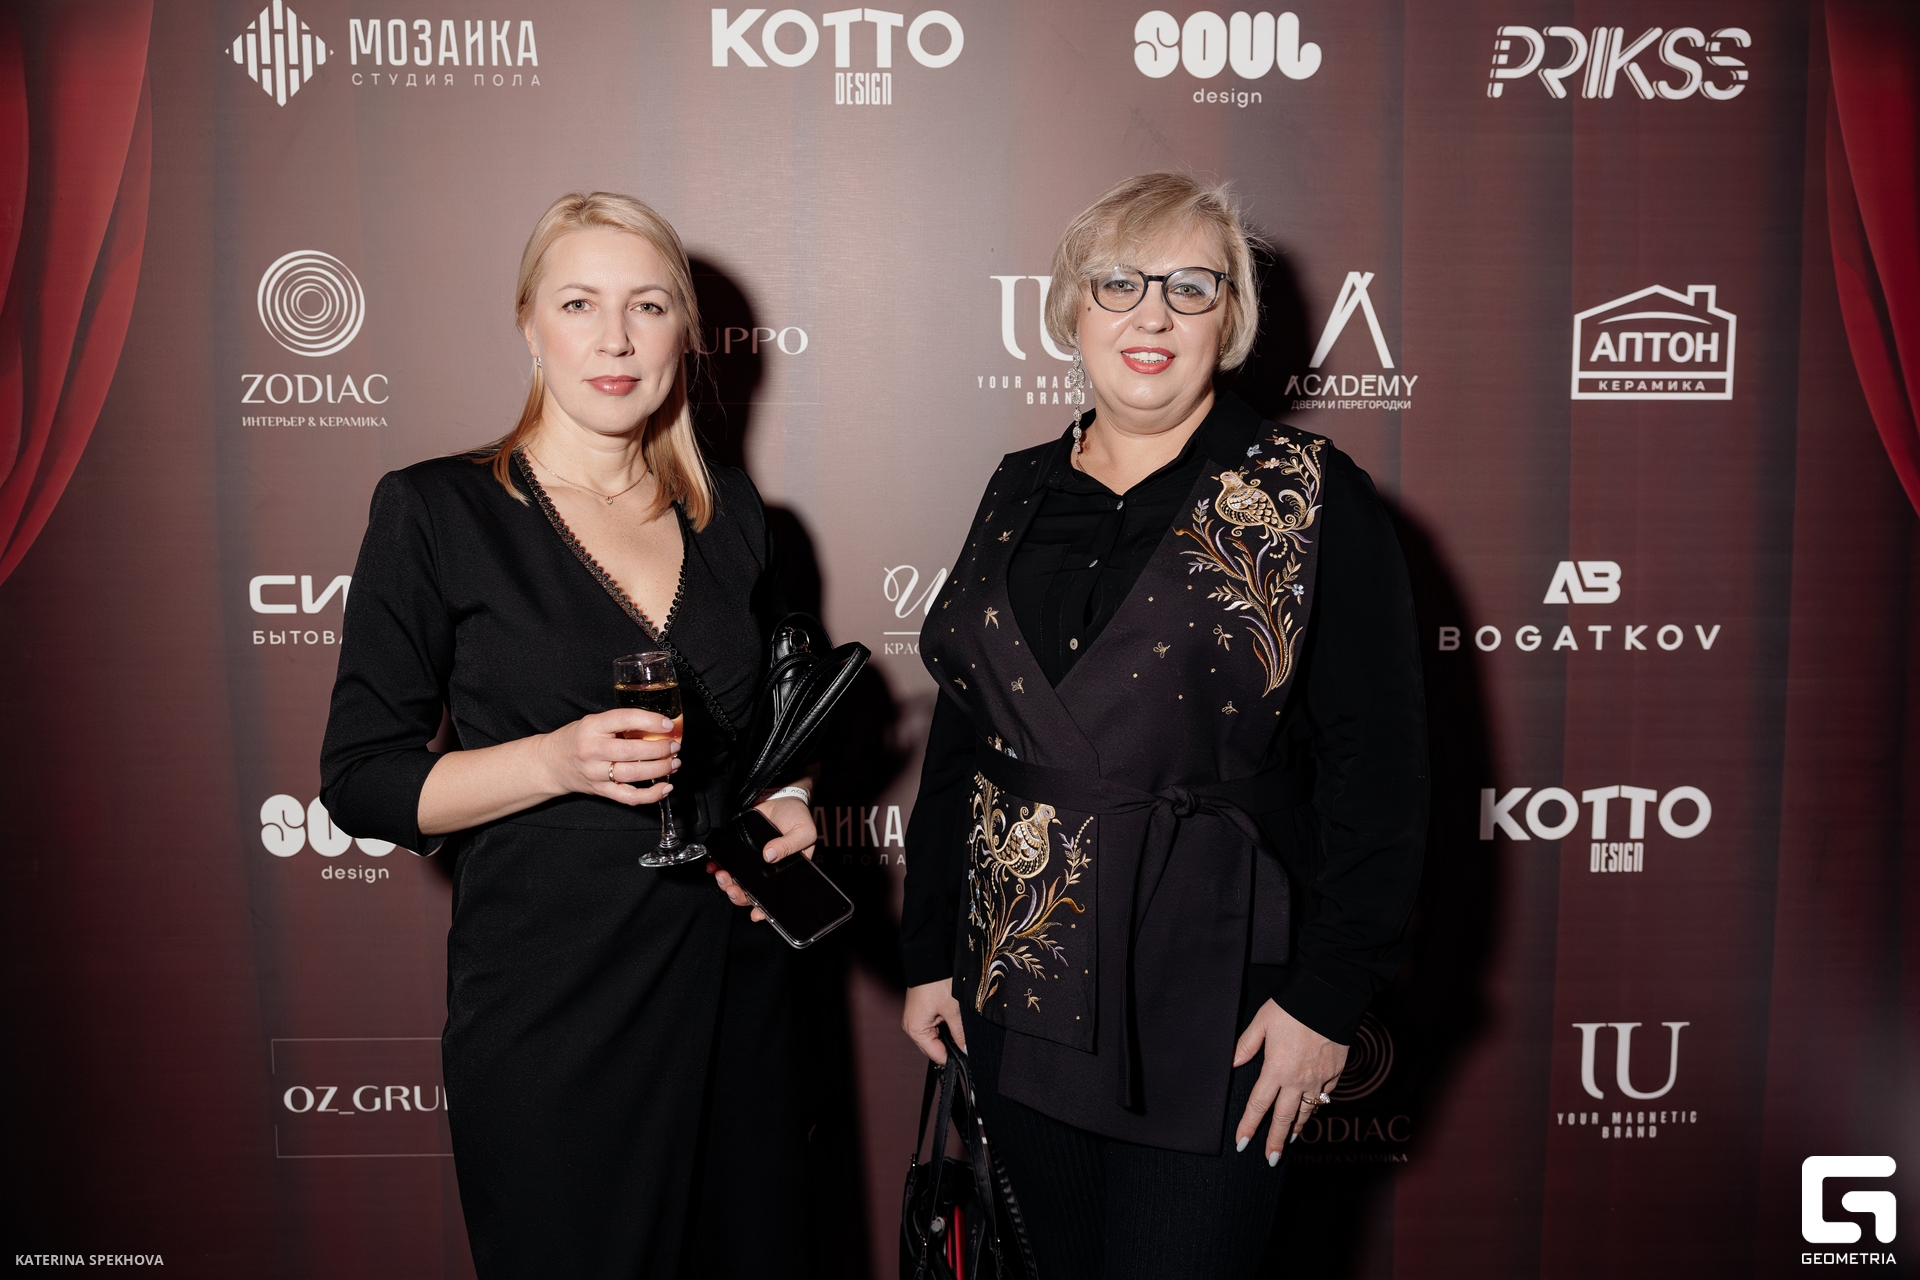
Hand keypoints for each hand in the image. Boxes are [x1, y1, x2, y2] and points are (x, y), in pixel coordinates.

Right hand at [534, 709, 680, 805]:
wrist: (549, 763)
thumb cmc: (576, 739)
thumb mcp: (594, 723)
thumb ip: (620, 724)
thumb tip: (657, 727)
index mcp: (592, 726)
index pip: (624, 719)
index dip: (650, 721)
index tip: (668, 724)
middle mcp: (592, 749)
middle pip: (632, 751)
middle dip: (660, 749)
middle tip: (674, 746)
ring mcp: (596, 773)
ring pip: (634, 774)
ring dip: (660, 769)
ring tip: (674, 763)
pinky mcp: (601, 791)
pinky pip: (629, 796)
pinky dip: (651, 795)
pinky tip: (665, 787)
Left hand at [709, 795, 817, 922]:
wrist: (780, 795)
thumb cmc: (797, 815)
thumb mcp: (804, 830)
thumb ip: (790, 844)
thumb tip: (770, 855)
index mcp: (787, 872)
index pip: (775, 897)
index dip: (765, 909)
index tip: (756, 913)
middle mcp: (768, 871)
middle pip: (752, 893)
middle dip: (740, 896)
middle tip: (734, 889)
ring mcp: (752, 863)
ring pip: (737, 882)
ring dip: (727, 884)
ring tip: (722, 877)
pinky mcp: (739, 851)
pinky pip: (728, 864)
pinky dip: (718, 868)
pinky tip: (714, 867)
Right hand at [902, 978, 966, 1065]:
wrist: (929, 958)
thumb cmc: (937, 981)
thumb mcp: (953, 1010)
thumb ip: (960, 1034)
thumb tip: (967, 1051)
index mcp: (916, 1030)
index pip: (936, 1055)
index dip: (953, 1057)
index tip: (969, 1055)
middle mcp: (911, 1027)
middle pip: (934, 1048)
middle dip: (950, 1046)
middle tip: (966, 1039)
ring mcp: (914, 1020)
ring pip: (934, 1038)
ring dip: (947, 1035)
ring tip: (958, 1025)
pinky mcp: (919, 1013)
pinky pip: (932, 1028)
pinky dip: (943, 1027)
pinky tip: (952, 1020)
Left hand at [1232, 999, 1347, 1165]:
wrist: (1331, 997)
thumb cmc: (1292, 1007)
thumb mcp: (1261, 1022)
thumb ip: (1245, 1045)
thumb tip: (1232, 1063)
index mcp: (1276, 1069)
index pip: (1258, 1105)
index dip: (1248, 1126)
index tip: (1241, 1143)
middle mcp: (1298, 1080)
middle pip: (1283, 1118)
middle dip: (1274, 1141)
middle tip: (1270, 1159)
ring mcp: (1319, 1079)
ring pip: (1307, 1112)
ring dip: (1296, 1128)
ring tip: (1289, 1140)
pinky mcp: (1335, 1074)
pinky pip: (1325, 1097)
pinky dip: (1316, 1107)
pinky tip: (1311, 1111)